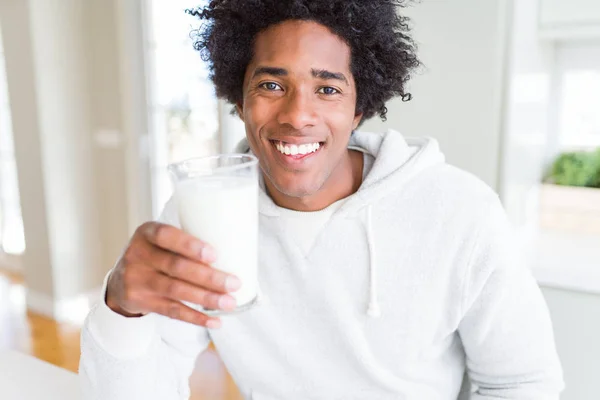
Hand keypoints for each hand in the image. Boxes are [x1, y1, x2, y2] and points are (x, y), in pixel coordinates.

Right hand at [105, 222, 241, 328]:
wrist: (120, 281)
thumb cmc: (155, 255)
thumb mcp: (161, 242)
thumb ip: (185, 243)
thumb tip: (233, 252)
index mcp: (146, 233)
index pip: (165, 235)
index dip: (189, 245)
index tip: (214, 254)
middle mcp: (137, 255)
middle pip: (176, 267)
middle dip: (208, 277)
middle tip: (234, 283)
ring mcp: (137, 280)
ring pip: (176, 291)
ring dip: (206, 298)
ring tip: (230, 302)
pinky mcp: (141, 302)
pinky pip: (171, 311)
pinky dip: (196, 317)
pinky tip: (214, 320)